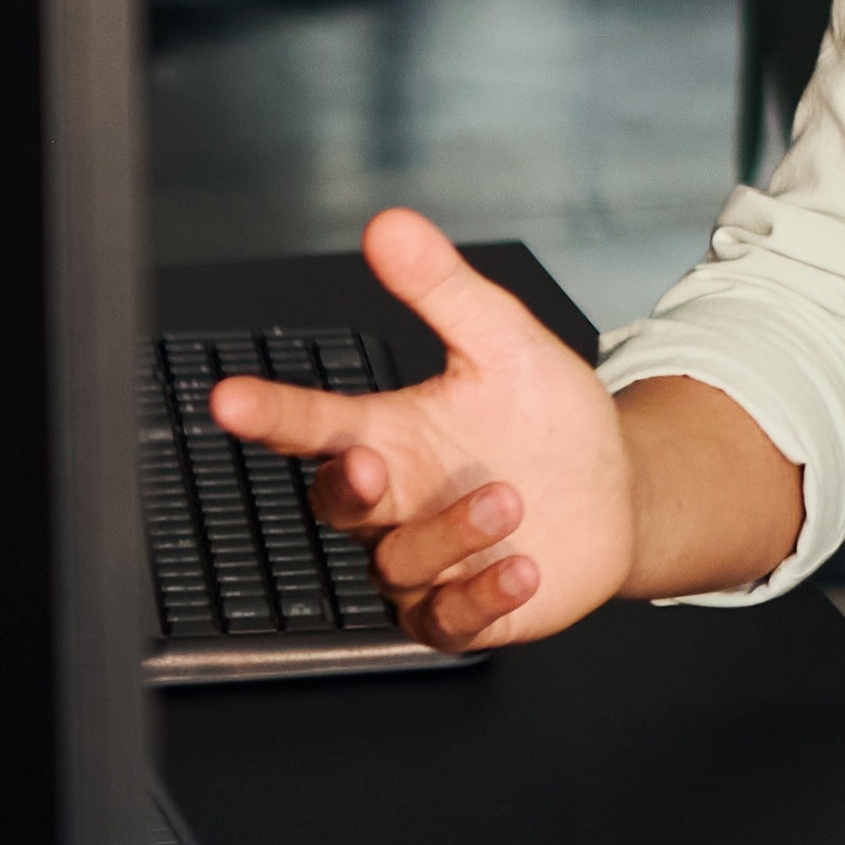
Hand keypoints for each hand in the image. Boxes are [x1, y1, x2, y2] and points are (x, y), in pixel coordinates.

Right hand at [201, 208, 638, 650]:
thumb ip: (442, 288)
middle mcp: (393, 504)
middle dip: (344, 485)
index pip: (309, 424)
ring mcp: (422, 564)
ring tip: (509, 497)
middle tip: (368, 461)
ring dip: (449, 532)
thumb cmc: (547, 420)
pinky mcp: (462, 612)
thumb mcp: (504, 341)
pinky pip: (448, 621)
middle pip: (334, 502)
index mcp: (385, 435)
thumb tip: (390, 224)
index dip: (267, 413)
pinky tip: (522, 566)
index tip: (228, 398)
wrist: (616, 490)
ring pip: (398, 563)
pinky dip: (480, 597)